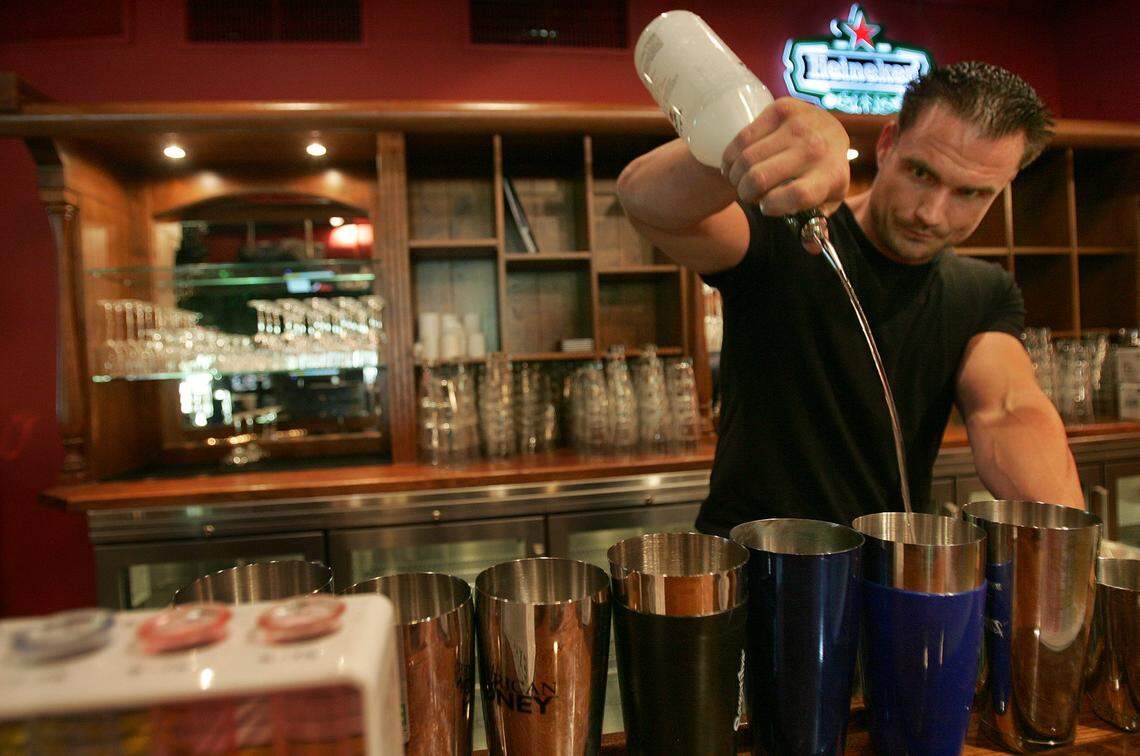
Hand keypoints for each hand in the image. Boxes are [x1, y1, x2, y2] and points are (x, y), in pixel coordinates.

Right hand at [720, 98, 850, 216]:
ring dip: (735, 177)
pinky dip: (730, 157)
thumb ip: (814, 228)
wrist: (829, 132)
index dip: (772, 206)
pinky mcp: (782, 108)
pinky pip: (741, 139)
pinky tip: (734, 164)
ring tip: (740, 180)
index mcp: (832, 175)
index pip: (797, 195)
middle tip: (748, 194)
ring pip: (746, 160)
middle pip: (761, 178)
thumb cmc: (821, 175)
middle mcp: (817, 147)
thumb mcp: (824, 202)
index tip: (766, 207)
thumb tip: (808, 246)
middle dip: (746, 193)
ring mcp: (800, 124)